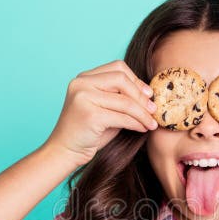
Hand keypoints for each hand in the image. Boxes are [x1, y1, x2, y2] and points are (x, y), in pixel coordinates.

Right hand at [44, 60, 158, 164]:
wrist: (65, 151)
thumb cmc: (87, 132)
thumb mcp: (104, 108)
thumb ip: (120, 97)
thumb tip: (149, 94)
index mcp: (84, 78)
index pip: (117, 68)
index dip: (136, 80)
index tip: (148, 94)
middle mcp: (81, 84)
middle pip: (121, 79)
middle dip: (141, 95)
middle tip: (153, 109)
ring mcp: (83, 98)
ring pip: (125, 101)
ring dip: (143, 113)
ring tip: (152, 123)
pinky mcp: (90, 115)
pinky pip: (122, 117)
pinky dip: (136, 123)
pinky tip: (142, 128)